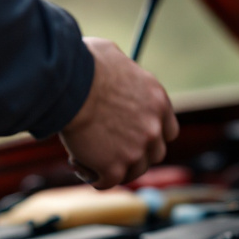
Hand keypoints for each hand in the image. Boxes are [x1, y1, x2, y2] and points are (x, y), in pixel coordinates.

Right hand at [59, 37, 178, 188]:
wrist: (70, 84)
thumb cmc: (85, 64)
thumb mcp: (113, 57)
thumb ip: (122, 71)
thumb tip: (112, 65)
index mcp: (159, 102)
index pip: (168, 131)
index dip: (152, 136)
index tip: (135, 136)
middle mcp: (153, 128)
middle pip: (154, 154)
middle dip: (135, 154)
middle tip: (111, 149)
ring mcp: (136, 150)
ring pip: (133, 171)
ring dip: (113, 167)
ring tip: (88, 155)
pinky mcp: (114, 167)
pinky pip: (106, 181)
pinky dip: (91, 176)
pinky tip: (77, 161)